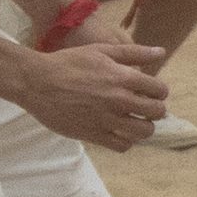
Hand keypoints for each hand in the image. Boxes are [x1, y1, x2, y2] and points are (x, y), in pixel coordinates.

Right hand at [18, 39, 167, 151]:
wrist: (35, 81)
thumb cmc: (68, 63)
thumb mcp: (101, 51)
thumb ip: (134, 53)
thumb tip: (161, 52)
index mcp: (123, 78)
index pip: (160, 91)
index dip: (158, 91)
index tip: (150, 92)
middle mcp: (119, 100)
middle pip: (157, 112)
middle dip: (154, 110)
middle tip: (144, 108)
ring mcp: (106, 119)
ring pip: (144, 132)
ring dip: (143, 127)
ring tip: (134, 121)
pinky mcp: (92, 134)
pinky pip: (122, 146)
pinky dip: (126, 141)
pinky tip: (119, 132)